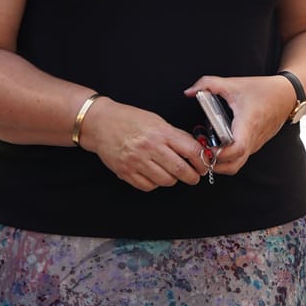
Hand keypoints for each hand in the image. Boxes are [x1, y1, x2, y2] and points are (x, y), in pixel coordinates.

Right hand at [80, 99, 206, 190]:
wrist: (101, 123)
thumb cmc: (130, 119)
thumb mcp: (157, 121)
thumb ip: (175, 136)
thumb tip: (195, 149)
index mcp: (161, 133)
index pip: (191, 150)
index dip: (202, 161)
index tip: (205, 165)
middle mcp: (150, 148)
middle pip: (180, 170)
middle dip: (192, 176)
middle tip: (194, 176)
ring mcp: (137, 161)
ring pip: (165, 180)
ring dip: (173, 180)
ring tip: (172, 174)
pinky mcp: (126, 172)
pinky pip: (148, 186)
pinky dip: (155, 183)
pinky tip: (155, 175)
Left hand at [186, 74, 298, 176]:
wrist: (287, 96)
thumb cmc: (262, 90)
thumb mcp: (234, 83)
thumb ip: (208, 84)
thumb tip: (189, 92)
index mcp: (248, 124)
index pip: (237, 149)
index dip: (220, 153)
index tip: (207, 147)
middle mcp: (252, 139)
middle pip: (234, 165)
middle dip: (215, 165)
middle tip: (201, 153)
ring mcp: (254, 144)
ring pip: (236, 164)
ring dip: (220, 163)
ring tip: (207, 149)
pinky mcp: (254, 145)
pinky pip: (240, 158)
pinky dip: (227, 158)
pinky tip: (217, 145)